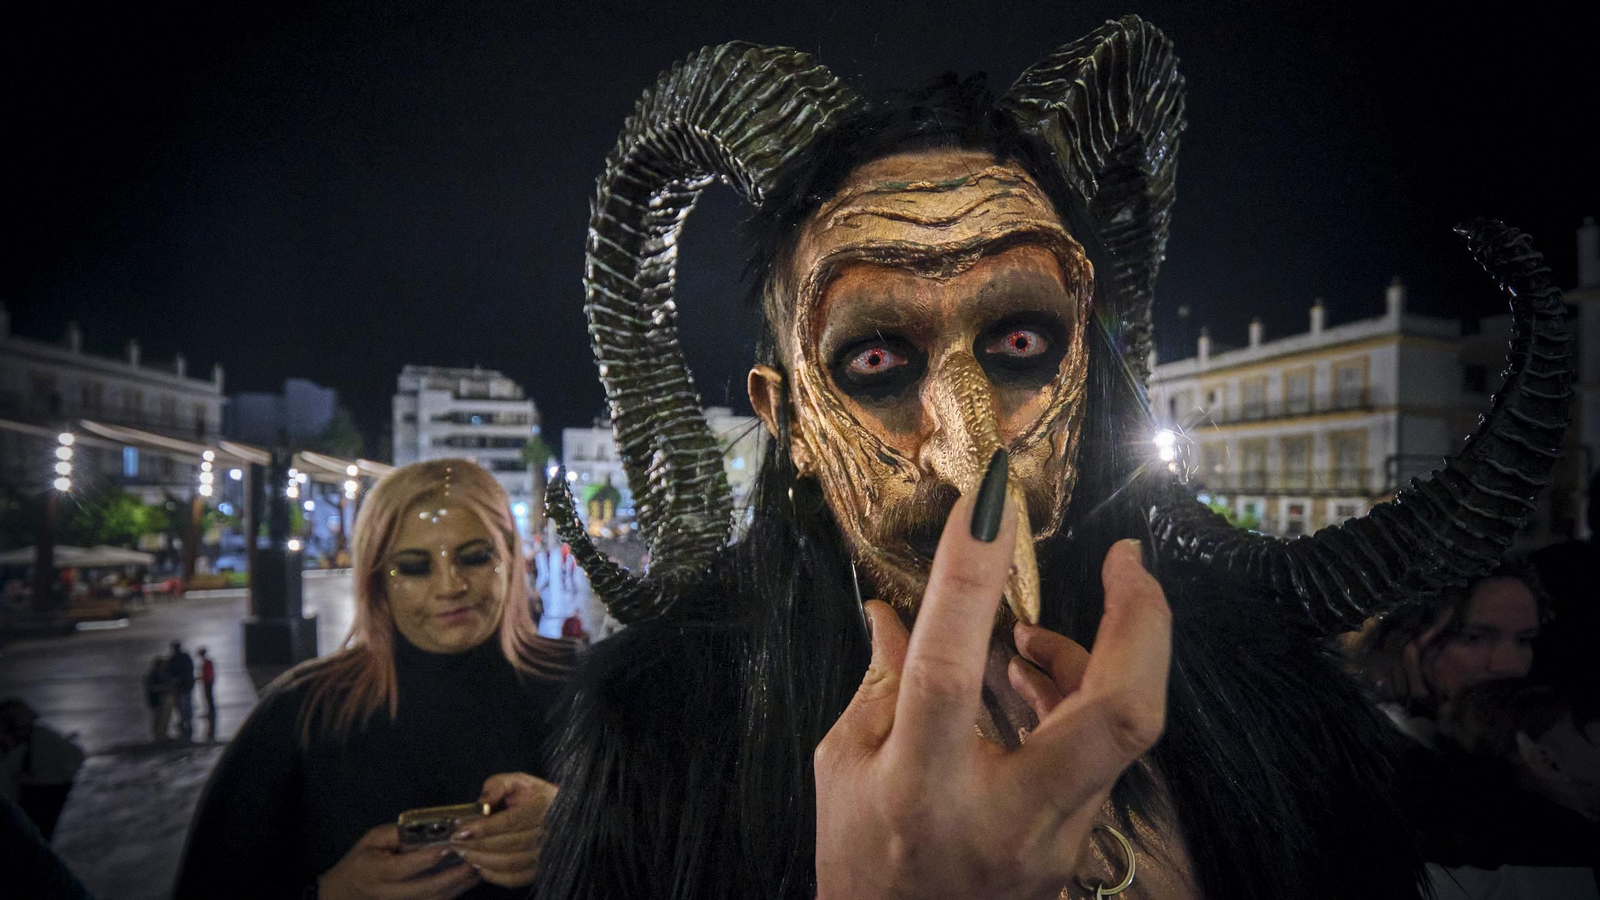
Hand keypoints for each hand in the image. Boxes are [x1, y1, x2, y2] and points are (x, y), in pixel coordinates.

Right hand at [317, 823, 478, 899]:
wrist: (345, 894)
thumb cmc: (361, 861)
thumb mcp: (371, 840)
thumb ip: (396, 834)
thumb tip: (424, 829)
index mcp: (376, 872)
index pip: (404, 868)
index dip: (428, 859)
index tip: (450, 847)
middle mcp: (389, 894)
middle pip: (426, 889)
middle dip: (454, 875)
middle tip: (475, 858)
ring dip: (460, 885)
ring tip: (480, 866)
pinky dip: (455, 892)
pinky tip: (470, 879)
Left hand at [449, 771, 557, 886]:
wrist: (559, 812)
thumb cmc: (534, 796)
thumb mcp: (517, 781)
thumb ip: (497, 786)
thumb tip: (483, 803)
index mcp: (540, 809)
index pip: (509, 822)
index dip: (482, 828)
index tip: (461, 830)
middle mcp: (545, 834)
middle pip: (506, 844)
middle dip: (476, 845)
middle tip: (455, 842)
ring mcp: (543, 854)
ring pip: (508, 863)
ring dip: (481, 860)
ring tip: (464, 852)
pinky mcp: (538, 869)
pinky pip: (514, 878)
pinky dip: (493, 875)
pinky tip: (479, 866)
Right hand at [814, 482, 1171, 899]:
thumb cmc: (860, 862)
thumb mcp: (844, 767)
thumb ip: (879, 683)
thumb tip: (891, 606)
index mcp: (918, 788)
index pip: (950, 670)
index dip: (971, 577)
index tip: (990, 503)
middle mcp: (1002, 814)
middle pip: (1116, 716)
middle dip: (1140, 625)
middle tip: (1130, 560)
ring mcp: (1055, 836)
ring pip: (1123, 731)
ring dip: (1103, 656)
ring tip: (1036, 632)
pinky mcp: (1079, 842)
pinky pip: (1102, 751)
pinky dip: (1079, 697)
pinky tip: (1035, 672)